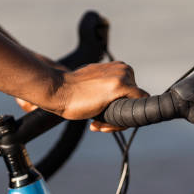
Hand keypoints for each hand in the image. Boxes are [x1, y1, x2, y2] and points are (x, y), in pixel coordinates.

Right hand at [16, 61, 148, 131]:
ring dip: (115, 122)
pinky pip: (135, 109)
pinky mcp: (122, 86)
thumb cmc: (71, 91)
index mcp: (118, 68)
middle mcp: (124, 69)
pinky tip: (98, 124)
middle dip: (116, 116)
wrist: (58, 89)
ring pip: (133, 107)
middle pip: (133, 101)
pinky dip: (121, 122)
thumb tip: (114, 103)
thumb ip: (107, 89)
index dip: (117, 109)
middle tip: (97, 124)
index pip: (130, 94)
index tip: (101, 118)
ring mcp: (124, 76)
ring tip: (96, 124)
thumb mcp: (93, 85)